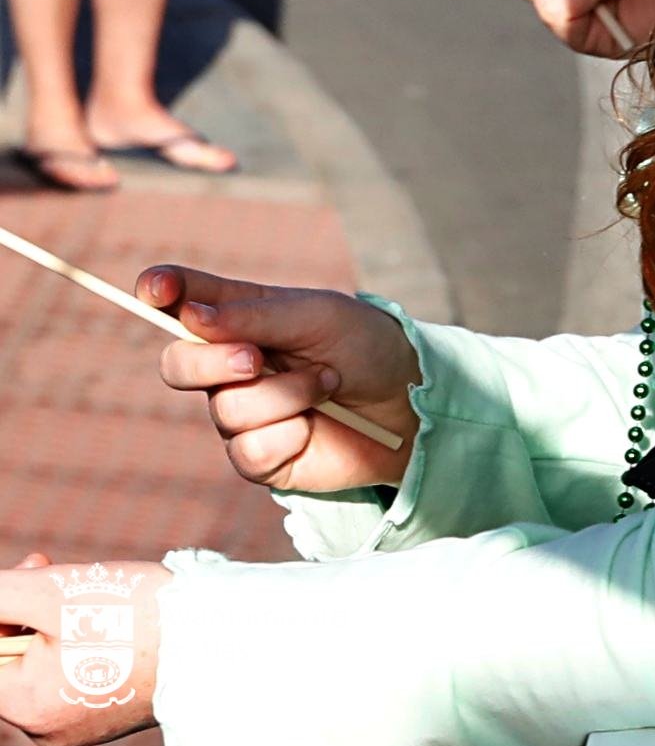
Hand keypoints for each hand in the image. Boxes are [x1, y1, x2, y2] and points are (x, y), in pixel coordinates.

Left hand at [0, 557, 166, 742]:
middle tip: (56, 571)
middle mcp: (46, 730)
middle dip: (28, 614)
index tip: (33, 571)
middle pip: (15, 662)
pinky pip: (78, 680)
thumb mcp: (51, 592)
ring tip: (98, 597)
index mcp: (25, 706)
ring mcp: (81, 728)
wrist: (221, 638)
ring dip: (58, 628)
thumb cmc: (135, 614)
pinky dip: (87, 648)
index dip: (2, 612)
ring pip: (47, 669)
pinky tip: (119, 622)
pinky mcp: (112, 717)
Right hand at [139, 265, 417, 494]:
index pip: (182, 301)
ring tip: (328, 382)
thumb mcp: (318, 315)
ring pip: (226, 408)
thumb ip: (256, 315)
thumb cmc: (364, 345)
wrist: (409, 401)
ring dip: (285, 395)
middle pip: (178, 363)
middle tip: (256, 358)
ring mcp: (239, 413)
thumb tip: (191, 315)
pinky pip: (248, 450)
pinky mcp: (257, 457)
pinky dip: (290, 433)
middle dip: (212, 361)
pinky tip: (315, 425)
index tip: (155, 289)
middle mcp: (229, 366)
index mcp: (239, 318)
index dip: (159, 292)